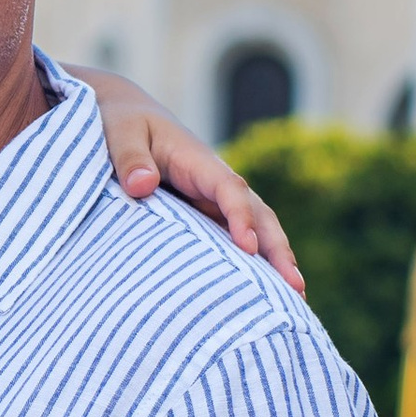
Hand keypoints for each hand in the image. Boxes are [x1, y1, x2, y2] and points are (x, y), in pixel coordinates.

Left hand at [70, 66, 303, 293]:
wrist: (124, 117)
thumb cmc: (121, 123)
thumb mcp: (119, 133)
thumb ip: (130, 157)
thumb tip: (142, 185)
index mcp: (198, 162)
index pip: (229, 189)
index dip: (240, 217)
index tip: (246, 247)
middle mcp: (215, 182)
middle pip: (257, 213)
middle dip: (277, 249)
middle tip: (295, 287)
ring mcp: (213, 200)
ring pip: (254, 228)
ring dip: (275, 260)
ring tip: (295, 300)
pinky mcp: (203, 214)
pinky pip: (232, 238)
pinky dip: (253, 262)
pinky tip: (264, 293)